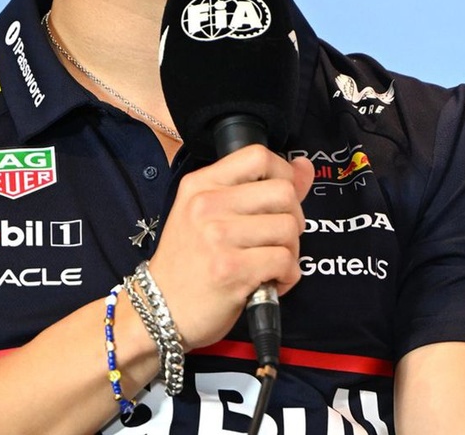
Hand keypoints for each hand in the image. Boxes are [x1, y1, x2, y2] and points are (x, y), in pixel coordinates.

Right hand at [146, 145, 313, 349]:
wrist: (160, 309)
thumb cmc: (190, 262)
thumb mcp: (210, 214)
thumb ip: (258, 188)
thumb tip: (304, 167)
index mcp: (201, 184)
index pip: (258, 156)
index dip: (284, 174)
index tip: (282, 198)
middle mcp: (207, 204)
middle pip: (283, 192)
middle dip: (294, 218)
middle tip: (278, 238)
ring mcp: (218, 237)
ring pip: (288, 228)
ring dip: (291, 251)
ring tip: (272, 263)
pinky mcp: (231, 270)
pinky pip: (285, 261)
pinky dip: (288, 275)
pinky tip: (270, 281)